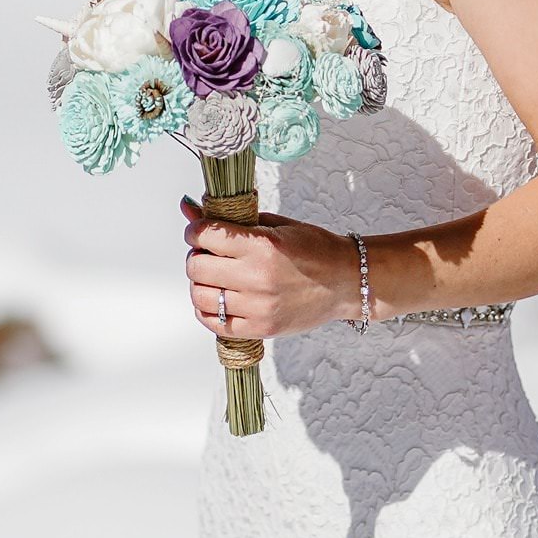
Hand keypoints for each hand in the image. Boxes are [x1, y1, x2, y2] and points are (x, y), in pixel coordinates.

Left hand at [180, 195, 359, 338]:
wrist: (347, 281)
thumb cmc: (315, 249)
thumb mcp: (275, 224)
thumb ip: (232, 218)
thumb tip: (190, 209)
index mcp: (262, 246)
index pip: (205, 235)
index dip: (195, 231)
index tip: (199, 231)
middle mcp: (257, 278)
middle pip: (197, 268)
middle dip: (197, 256)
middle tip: (209, 254)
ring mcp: (259, 307)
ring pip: (200, 297)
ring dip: (200, 284)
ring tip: (215, 277)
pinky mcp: (261, 328)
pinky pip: (215, 324)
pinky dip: (208, 311)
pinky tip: (219, 298)